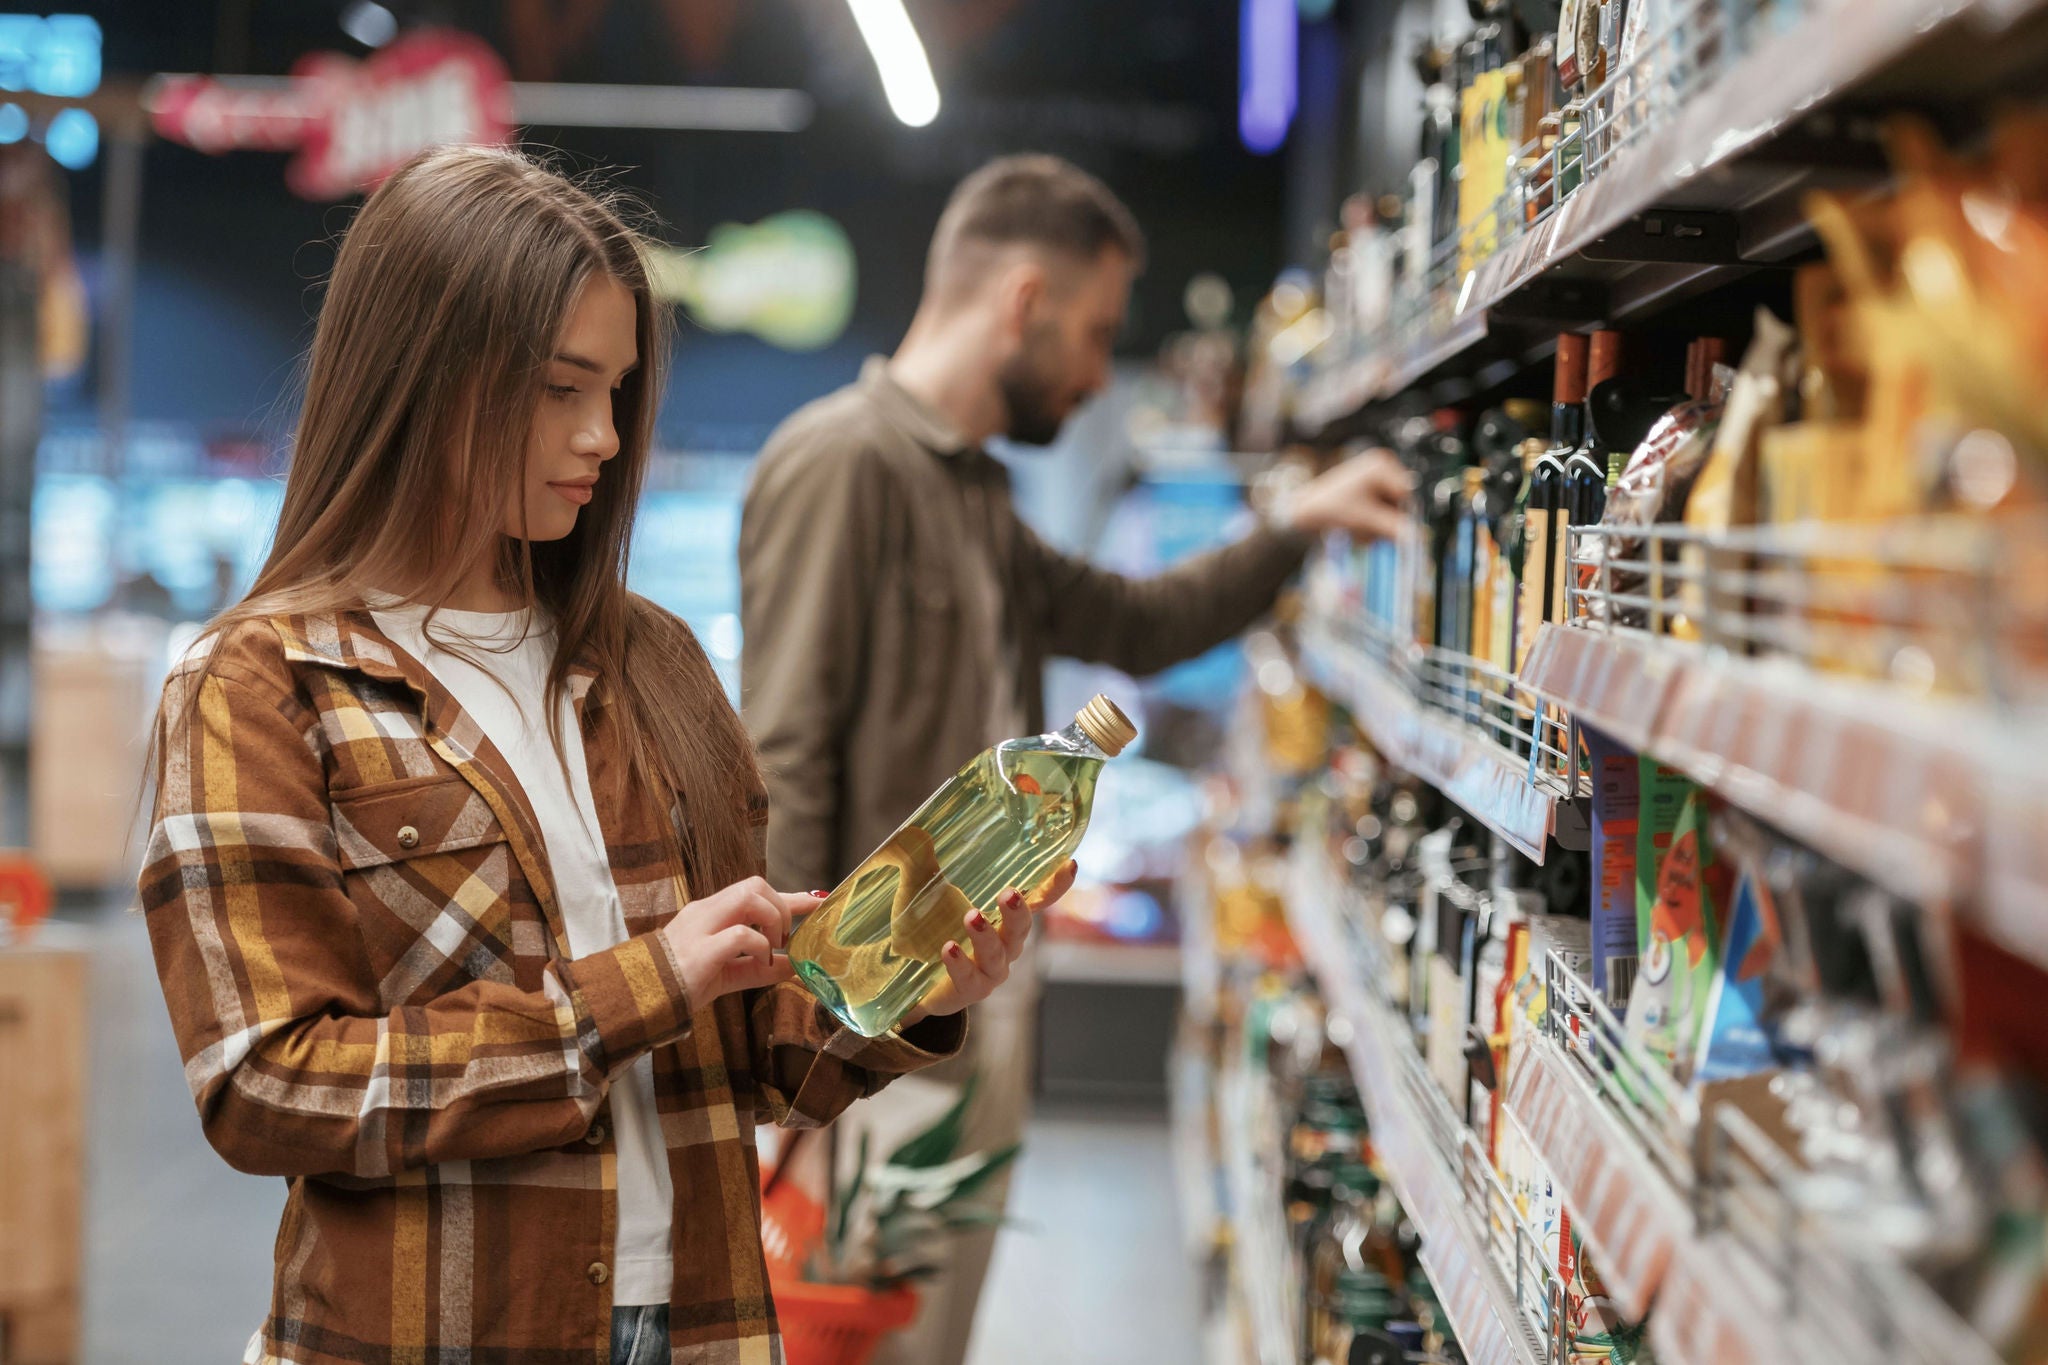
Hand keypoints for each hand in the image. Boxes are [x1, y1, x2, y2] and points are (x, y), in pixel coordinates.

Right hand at [658, 876, 814, 1007]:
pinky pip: (740, 935)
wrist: (642, 1001)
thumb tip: (795, 967)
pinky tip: (761, 964)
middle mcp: (705, 913)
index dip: (790, 897)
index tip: (817, 901)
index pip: (754, 893)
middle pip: (754, 884)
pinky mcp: (700, 951)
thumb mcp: (728, 974)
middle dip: (780, 907)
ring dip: (772, 921)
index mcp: (709, 914)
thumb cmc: (681, 985)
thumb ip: (760, 968)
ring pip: (748, 897)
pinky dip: (760, 948)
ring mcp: (701, 928)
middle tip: (783, 939)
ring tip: (771, 949)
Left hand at [904, 861, 1077, 1025]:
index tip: (1069, 864)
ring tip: (972, 916)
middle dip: (1017, 911)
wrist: (910, 980)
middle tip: (1008, 893)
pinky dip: (960, 963)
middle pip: (1021, 928)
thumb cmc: (929, 931)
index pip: (1035, 900)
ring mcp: (990, 971)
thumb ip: (927, 867)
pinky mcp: (969, 990)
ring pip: (997, 954)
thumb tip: (917, 833)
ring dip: (986, 935)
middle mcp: (1005, 946)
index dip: (1054, 885)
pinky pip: (969, 978)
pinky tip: (949, 948)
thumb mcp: (928, 896)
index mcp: (1005, 920)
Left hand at [1286, 448, 1412, 541]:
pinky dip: (1373, 523)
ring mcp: (1377, 477)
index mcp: (1382, 465)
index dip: (1402, 515)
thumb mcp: (1365, 520)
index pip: (1407, 494)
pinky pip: (1384, 511)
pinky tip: (1356, 525)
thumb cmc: (1331, 510)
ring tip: (1356, 527)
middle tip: (1366, 530)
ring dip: (1378, 526)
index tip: (1393, 531)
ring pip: (1393, 511)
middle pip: (1402, 503)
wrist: (1304, 512)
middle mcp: (1383, 466)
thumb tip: (1420, 536)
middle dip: (1386, 521)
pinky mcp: (1372, 490)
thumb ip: (1393, 527)